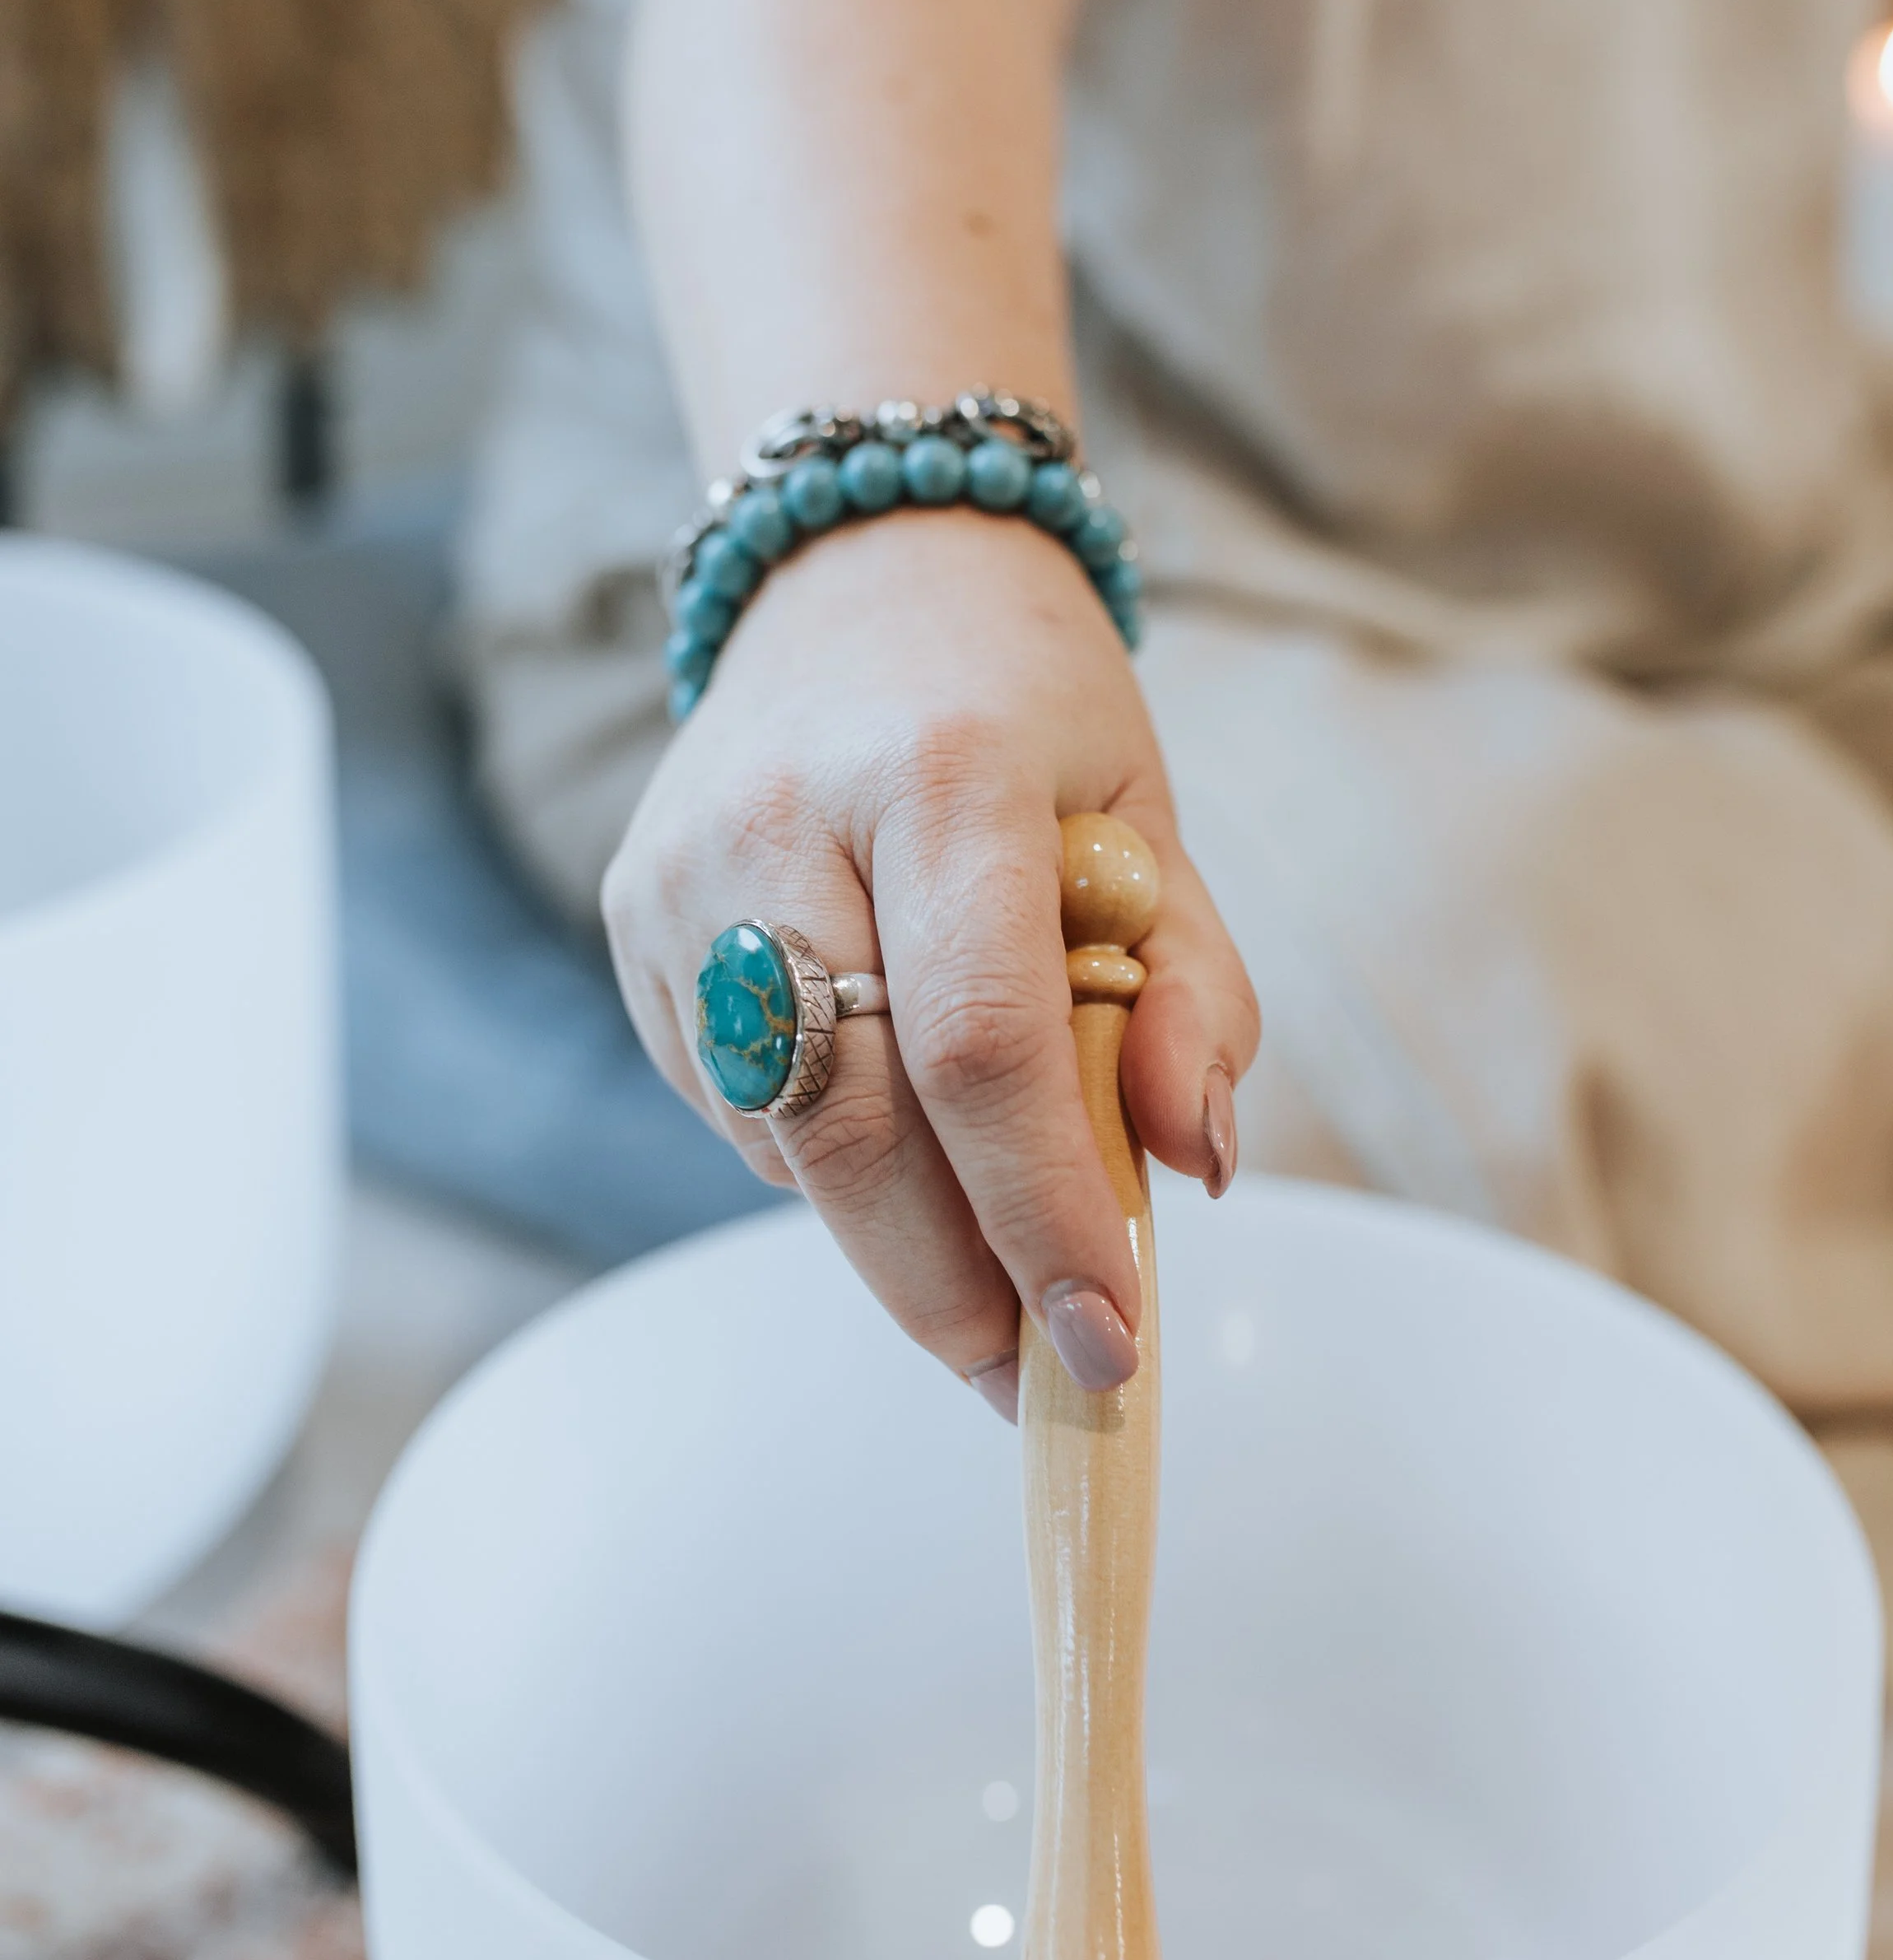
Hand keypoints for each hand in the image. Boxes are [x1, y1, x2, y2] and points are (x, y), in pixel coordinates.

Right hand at [603, 509, 1259, 1417]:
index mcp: (942, 773)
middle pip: (851, 1126)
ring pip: (783, 1135)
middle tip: (1034, 1383)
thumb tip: (1193, 1169)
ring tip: (987, 1230)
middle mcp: (781, 822)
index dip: (1043, 1218)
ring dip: (894, 1228)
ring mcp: (680, 874)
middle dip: (949, 1288)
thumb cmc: (1030, 714)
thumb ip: (1193, 998)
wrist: (866, 575)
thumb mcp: (1151, 825)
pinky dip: (825, 1150)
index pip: (982, 1047)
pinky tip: (887, 1098)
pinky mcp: (632, 918)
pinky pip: (734, 1104)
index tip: (1108, 1346)